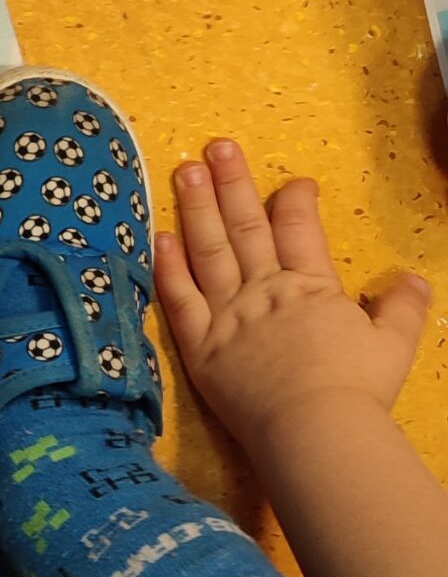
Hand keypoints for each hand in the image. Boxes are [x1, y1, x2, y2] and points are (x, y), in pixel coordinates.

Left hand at [153, 139, 429, 447]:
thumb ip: (404, 310)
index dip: (297, 200)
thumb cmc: (357, 390)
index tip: (296, 182)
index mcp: (310, 288)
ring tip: (184, 170)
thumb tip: (415, 280)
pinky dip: (168, 266)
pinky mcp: (200, 345)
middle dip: (232, 183)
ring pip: (208, 250)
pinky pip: (179, 298)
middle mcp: (264, 291)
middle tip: (216, 147)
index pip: (300, 229)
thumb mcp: (394, 346)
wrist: (314, 429)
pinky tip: (160, 236)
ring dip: (196, 208)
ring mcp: (227, 315)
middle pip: (245, 226)